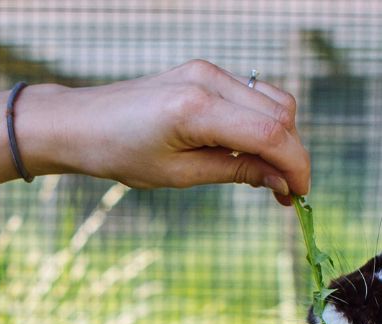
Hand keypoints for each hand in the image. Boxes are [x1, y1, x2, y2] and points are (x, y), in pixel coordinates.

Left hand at [15, 60, 310, 204]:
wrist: (81, 122)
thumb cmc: (120, 153)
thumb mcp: (178, 175)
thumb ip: (234, 172)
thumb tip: (281, 181)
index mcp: (196, 108)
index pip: (270, 132)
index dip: (295, 165)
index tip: (300, 196)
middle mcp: (208, 80)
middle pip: (280, 114)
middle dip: (291, 155)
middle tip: (284, 194)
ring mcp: (208, 70)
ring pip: (273, 101)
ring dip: (280, 139)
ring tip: (266, 176)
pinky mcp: (205, 72)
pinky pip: (252, 95)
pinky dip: (261, 123)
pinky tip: (247, 152)